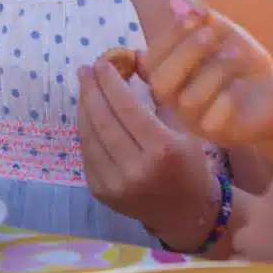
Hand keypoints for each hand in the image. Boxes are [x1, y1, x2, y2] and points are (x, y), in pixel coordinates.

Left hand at [76, 61, 218, 247]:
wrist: (185, 212)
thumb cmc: (189, 164)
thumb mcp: (185, 127)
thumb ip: (159, 94)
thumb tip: (134, 59)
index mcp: (162, 150)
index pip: (127, 108)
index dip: (111, 83)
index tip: (102, 63)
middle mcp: (135, 170)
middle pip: (103, 121)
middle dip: (91, 91)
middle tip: (85, 70)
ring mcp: (115, 185)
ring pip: (89, 136)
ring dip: (84, 108)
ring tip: (84, 87)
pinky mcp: (101, 193)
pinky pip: (87, 154)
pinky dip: (85, 130)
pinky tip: (87, 113)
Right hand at [142, 0, 272, 148]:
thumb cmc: (243, 65)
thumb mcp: (225, 34)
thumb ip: (202, 17)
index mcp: (170, 75)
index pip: (149, 59)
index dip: (169, 35)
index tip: (194, 15)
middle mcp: (175, 100)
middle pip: (159, 83)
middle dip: (184, 52)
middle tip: (211, 33)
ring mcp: (194, 120)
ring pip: (187, 100)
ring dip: (213, 71)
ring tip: (236, 53)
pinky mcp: (218, 134)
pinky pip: (212, 121)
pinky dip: (227, 98)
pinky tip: (242, 83)